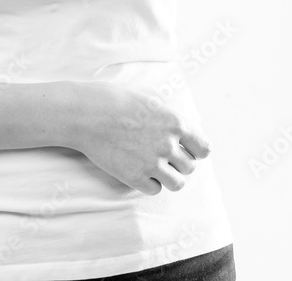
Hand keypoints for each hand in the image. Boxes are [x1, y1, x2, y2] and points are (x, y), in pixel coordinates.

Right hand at [69, 80, 211, 193]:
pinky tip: (139, 170)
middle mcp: (168, 145)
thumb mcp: (150, 104)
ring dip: (169, 177)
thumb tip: (182, 137)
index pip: (204, 148)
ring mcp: (152, 163)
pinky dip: (150, 183)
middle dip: (179, 163)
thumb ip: (169, 122)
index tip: (187, 150)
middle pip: (190, 167)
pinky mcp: (135, 177)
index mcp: (175, 123)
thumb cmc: (115, 102)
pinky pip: (155, 189)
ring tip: (155, 168)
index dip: (196, 150)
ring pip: (177, 183)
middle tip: (164, 156)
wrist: (87, 113)